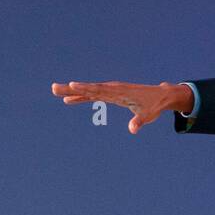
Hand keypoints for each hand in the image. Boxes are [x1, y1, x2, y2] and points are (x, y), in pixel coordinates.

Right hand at [50, 80, 192, 133]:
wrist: (159, 96)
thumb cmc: (153, 105)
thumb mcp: (148, 115)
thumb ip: (139, 122)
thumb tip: (133, 130)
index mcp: (119, 92)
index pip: (99, 90)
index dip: (85, 88)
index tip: (72, 85)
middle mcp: (112, 89)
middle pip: (89, 89)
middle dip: (72, 89)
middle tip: (54, 87)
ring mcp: (110, 91)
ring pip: (88, 91)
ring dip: (73, 91)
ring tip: (56, 91)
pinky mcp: (110, 94)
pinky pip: (93, 95)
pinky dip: (82, 97)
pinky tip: (69, 100)